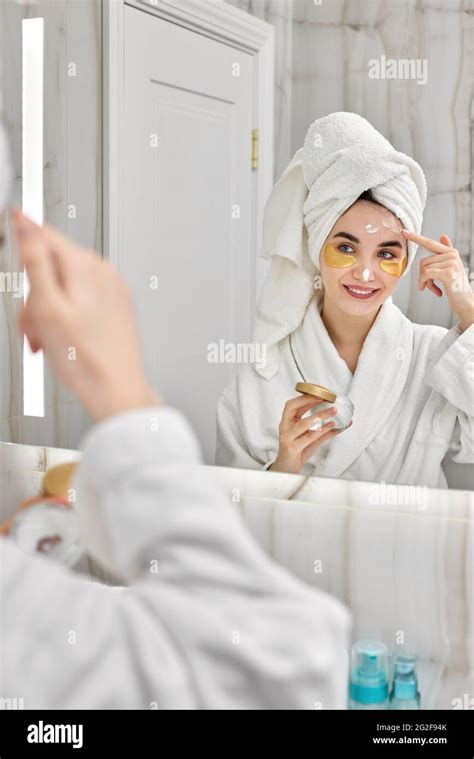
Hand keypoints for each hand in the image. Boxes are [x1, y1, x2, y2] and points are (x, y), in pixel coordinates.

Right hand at [12, 209, 158, 421]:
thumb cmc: (84, 358)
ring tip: (48, 338)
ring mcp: (113, 289)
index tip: (11, 241)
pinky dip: (67, 315)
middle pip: (53, 265)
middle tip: (32, 324)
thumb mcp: (47, 307)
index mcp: (85, 266)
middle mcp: (103, 272)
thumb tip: (26, 224)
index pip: (44, 234)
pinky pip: (83, 300)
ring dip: (49, 308)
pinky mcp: (117, 306)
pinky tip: (64, 338)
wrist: (115, 389)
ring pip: (66, 285)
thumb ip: (34, 261)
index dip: (22, 241)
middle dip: (35, 292)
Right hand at [269, 394, 347, 474]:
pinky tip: (331, 426)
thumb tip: (341, 424)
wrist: (286, 470)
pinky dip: (321, 430)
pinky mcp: (293, 448)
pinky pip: (309, 437)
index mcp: (287, 423)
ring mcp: (287, 438)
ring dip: (320, 415)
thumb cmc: (297, 453)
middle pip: (291, 408)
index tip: (320, 393)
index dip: (305, 397)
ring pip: (303, 423)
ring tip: (333, 411)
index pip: (292, 405)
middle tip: (324, 398)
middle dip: (308, 400)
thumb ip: (324, 431)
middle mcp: (285, 428)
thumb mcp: (311, 439)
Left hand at [402, 229, 473, 330]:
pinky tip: (434, 292)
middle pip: (423, 261)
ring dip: (425, 282)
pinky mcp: (448, 272)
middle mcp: (452, 255)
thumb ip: (446, 253)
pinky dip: (425, 284)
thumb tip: (442, 235)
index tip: (404, 231)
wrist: (466, 303)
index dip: (416, 238)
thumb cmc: (456, 287)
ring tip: (433, 289)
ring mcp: (451, 263)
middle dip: (422, 276)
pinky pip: (426, 275)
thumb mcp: (451, 268)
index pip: (430, 243)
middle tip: (427, 286)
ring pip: (424, 269)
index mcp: (451, 253)